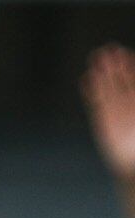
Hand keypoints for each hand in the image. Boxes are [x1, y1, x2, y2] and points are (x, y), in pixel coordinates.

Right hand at [85, 45, 134, 180]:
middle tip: (108, 50)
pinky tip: (87, 79)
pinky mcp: (102, 121)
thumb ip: (133, 102)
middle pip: (121, 81)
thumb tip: (122, 88)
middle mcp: (130, 106)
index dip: (131, 69)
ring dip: (102, 75)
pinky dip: (91, 92)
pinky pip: (96, 103)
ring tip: (96, 59)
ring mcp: (116, 112)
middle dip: (115, 67)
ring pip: (108, 89)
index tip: (126, 55)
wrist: (134, 168)